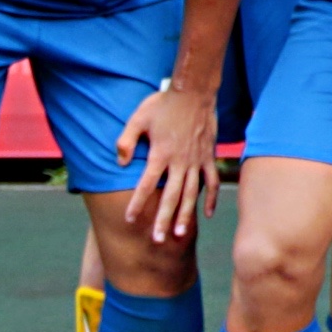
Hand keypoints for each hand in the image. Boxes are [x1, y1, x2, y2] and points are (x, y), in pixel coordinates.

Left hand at [114, 78, 221, 241]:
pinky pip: (211, 181)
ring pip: (192, 193)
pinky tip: (207, 214)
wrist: (195, 92)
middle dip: (163, 219)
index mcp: (160, 153)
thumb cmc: (163, 104)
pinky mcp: (208, 156)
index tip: (129, 219)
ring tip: (180, 235)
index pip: (146, 184)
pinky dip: (211, 198)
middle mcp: (180, 161)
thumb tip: (120, 163)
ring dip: (186, 215)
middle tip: (157, 240)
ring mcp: (197, 160)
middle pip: (171, 196)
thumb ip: (125, 141)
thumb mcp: (137, 118)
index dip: (137, 203)